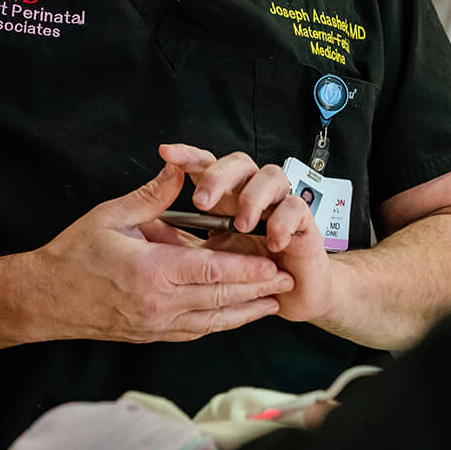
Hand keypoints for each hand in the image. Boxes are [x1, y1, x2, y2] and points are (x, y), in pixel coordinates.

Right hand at [32, 161, 295, 342]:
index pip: (215, 271)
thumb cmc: (73, 256)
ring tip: (273, 302)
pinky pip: (195, 331)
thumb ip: (152, 196)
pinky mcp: (152, 336)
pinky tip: (235, 315)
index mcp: (154, 272)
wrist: (44, 299)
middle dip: (259, 290)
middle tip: (288, 281)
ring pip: (214, 321)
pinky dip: (220, 323)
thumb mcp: (111, 217)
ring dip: (246, 311)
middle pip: (222, 298)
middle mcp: (161, 304)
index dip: (250, 269)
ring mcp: (157, 325)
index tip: (276, 263)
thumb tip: (179, 167)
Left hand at [159, 143, 341, 326]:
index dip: (188, 156)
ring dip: (252, 198)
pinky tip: (272, 241)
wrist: (291, 296)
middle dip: (220, 176)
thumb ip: (181, 238)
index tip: (166, 153)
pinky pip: (296, 207)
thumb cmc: (249, 274)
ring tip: (241, 226)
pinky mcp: (303, 224)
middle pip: (240, 163)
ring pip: (272, 176)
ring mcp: (280, 207)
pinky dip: (282, 222)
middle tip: (202, 201)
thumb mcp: (206, 256)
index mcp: (227, 199)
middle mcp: (253, 196)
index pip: (208, 165)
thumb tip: (147, 223)